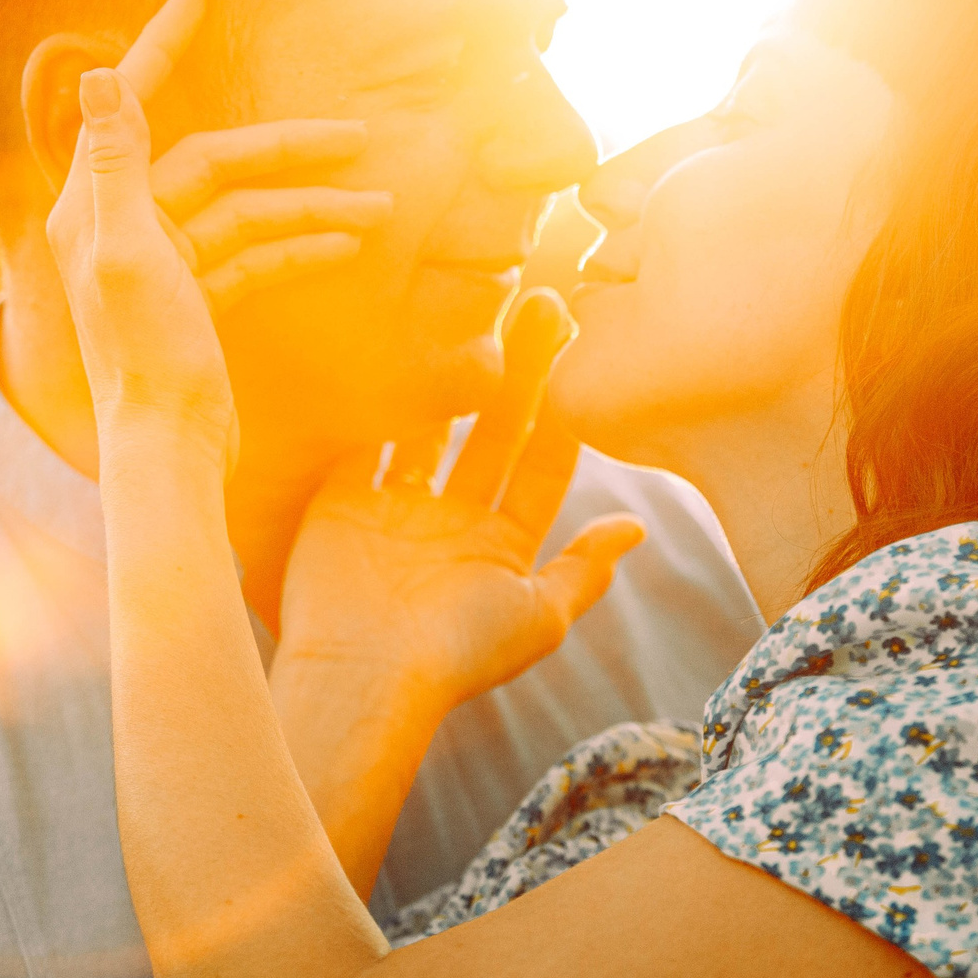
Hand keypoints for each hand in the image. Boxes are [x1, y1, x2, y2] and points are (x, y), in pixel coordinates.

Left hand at [49, 0, 388, 460]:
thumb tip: (94, 75)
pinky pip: (253, 258)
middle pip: (215, 163)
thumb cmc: (145, 360)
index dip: (162, 47)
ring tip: (383, 210)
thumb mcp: (130, 253)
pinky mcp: (197, 303)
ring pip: (247, 213)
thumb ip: (117, 163)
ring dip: (312, 208)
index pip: (131, 102)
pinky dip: (299, 248)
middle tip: (360, 136)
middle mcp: (126, 226)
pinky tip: (350, 246)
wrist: (168, 453)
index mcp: (99, 206)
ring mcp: (165, 266)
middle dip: (290, 151)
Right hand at [275, 289, 646, 714]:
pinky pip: (364, 438)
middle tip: (540, 301)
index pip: (541, 464)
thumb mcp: (538, 618)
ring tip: (475, 308)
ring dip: (451, 373)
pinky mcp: (338, 501)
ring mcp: (392, 509)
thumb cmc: (456, 654)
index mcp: (499, 546)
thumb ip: (584, 572)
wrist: (361, 675)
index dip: (563, 410)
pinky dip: (377, 397)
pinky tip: (396, 345)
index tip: (580, 350)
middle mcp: (449, 521)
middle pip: (492, 430)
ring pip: (431, 425)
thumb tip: (639, 527)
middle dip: (519, 369)